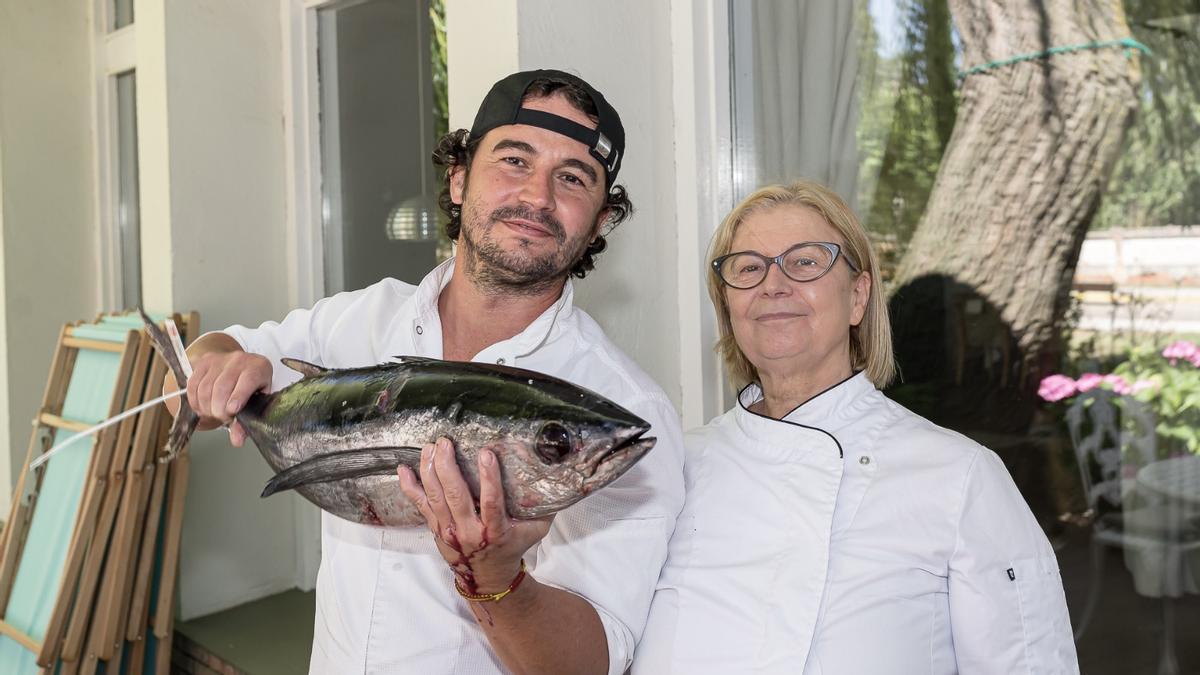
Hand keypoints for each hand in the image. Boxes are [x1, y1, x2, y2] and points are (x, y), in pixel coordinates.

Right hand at [175, 350, 271, 445]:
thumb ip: (246, 422)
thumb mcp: (256, 402)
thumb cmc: (253, 386)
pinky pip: (193, 385)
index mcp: (258, 368)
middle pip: (221, 387)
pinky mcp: (203, 362)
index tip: (231, 411)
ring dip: (207, 407)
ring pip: (205, 388)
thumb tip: (236, 441)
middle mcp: (239, 360)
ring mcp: (219, 359)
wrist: (242, 365)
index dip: (237, 397)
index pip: (247, 381)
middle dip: (219, 409)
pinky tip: (203, 407)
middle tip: (224, 418)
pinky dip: (195, 401)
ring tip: (215, 413)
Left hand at [397, 437, 552, 593]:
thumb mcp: (535, 531)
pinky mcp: (436, 529)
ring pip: (436, 498)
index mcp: (495, 530)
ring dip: (430, 471)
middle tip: (444, 443)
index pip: (491, 502)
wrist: (488, 578)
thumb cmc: (513, 547)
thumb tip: (555, 477)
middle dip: (448, 467)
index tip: (486, 453)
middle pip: (455, 496)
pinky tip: (403, 470)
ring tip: (430, 448)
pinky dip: (410, 488)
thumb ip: (544, 508)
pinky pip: (420, 506)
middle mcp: (469, 531)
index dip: (489, 478)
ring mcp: (449, 531)